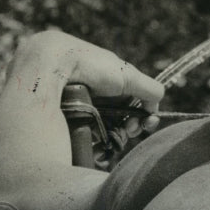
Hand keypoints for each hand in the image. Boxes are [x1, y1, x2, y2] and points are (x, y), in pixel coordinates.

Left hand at [19, 31, 164, 131]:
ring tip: (113, 139)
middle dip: (129, 129)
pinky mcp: (64, 121)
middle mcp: (94, 96)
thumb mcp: (128, 75)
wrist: (52, 63)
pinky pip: (84, 138)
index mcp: (109, 84)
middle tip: (130, 131)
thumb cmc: (91, 65)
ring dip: (113, 138)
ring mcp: (79, 109)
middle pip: (119, 121)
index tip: (145, 123)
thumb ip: (149, 88)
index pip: (132, 106)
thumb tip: (157, 104)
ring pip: (103, 132)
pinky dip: (94, 143)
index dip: (142, 116)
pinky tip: (98, 146)